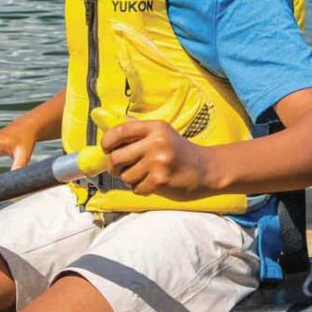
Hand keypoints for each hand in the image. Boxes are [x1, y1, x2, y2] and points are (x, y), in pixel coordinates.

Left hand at [101, 119, 215, 199]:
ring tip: (143, 174)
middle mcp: (157, 142)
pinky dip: (141, 188)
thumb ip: (137, 130)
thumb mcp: (162, 133)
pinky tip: (152, 182)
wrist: (204, 168)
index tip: (106, 148)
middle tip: (121, 168)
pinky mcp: (161, 180)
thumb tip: (108, 123)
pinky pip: (137, 188)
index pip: (119, 131)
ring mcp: (159, 161)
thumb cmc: (179, 150)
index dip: (107, 141)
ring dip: (130, 179)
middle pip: (116, 157)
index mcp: (155, 127)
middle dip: (114, 166)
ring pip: (125, 176)